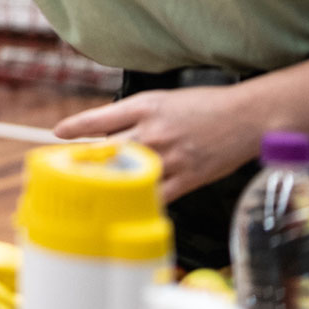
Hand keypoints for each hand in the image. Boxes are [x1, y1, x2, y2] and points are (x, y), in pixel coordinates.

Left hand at [53, 86, 267, 201]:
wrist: (249, 117)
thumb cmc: (207, 107)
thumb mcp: (164, 101)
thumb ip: (134, 116)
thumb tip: (105, 133)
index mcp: (146, 108)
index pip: (100, 119)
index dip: (76, 127)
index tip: (58, 134)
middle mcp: (153, 132)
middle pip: (106, 150)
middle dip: (83, 161)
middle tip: (65, 170)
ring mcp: (168, 157)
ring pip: (125, 175)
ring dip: (105, 184)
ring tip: (88, 191)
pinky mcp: (185, 178)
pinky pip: (153, 196)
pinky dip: (136, 202)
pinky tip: (123, 207)